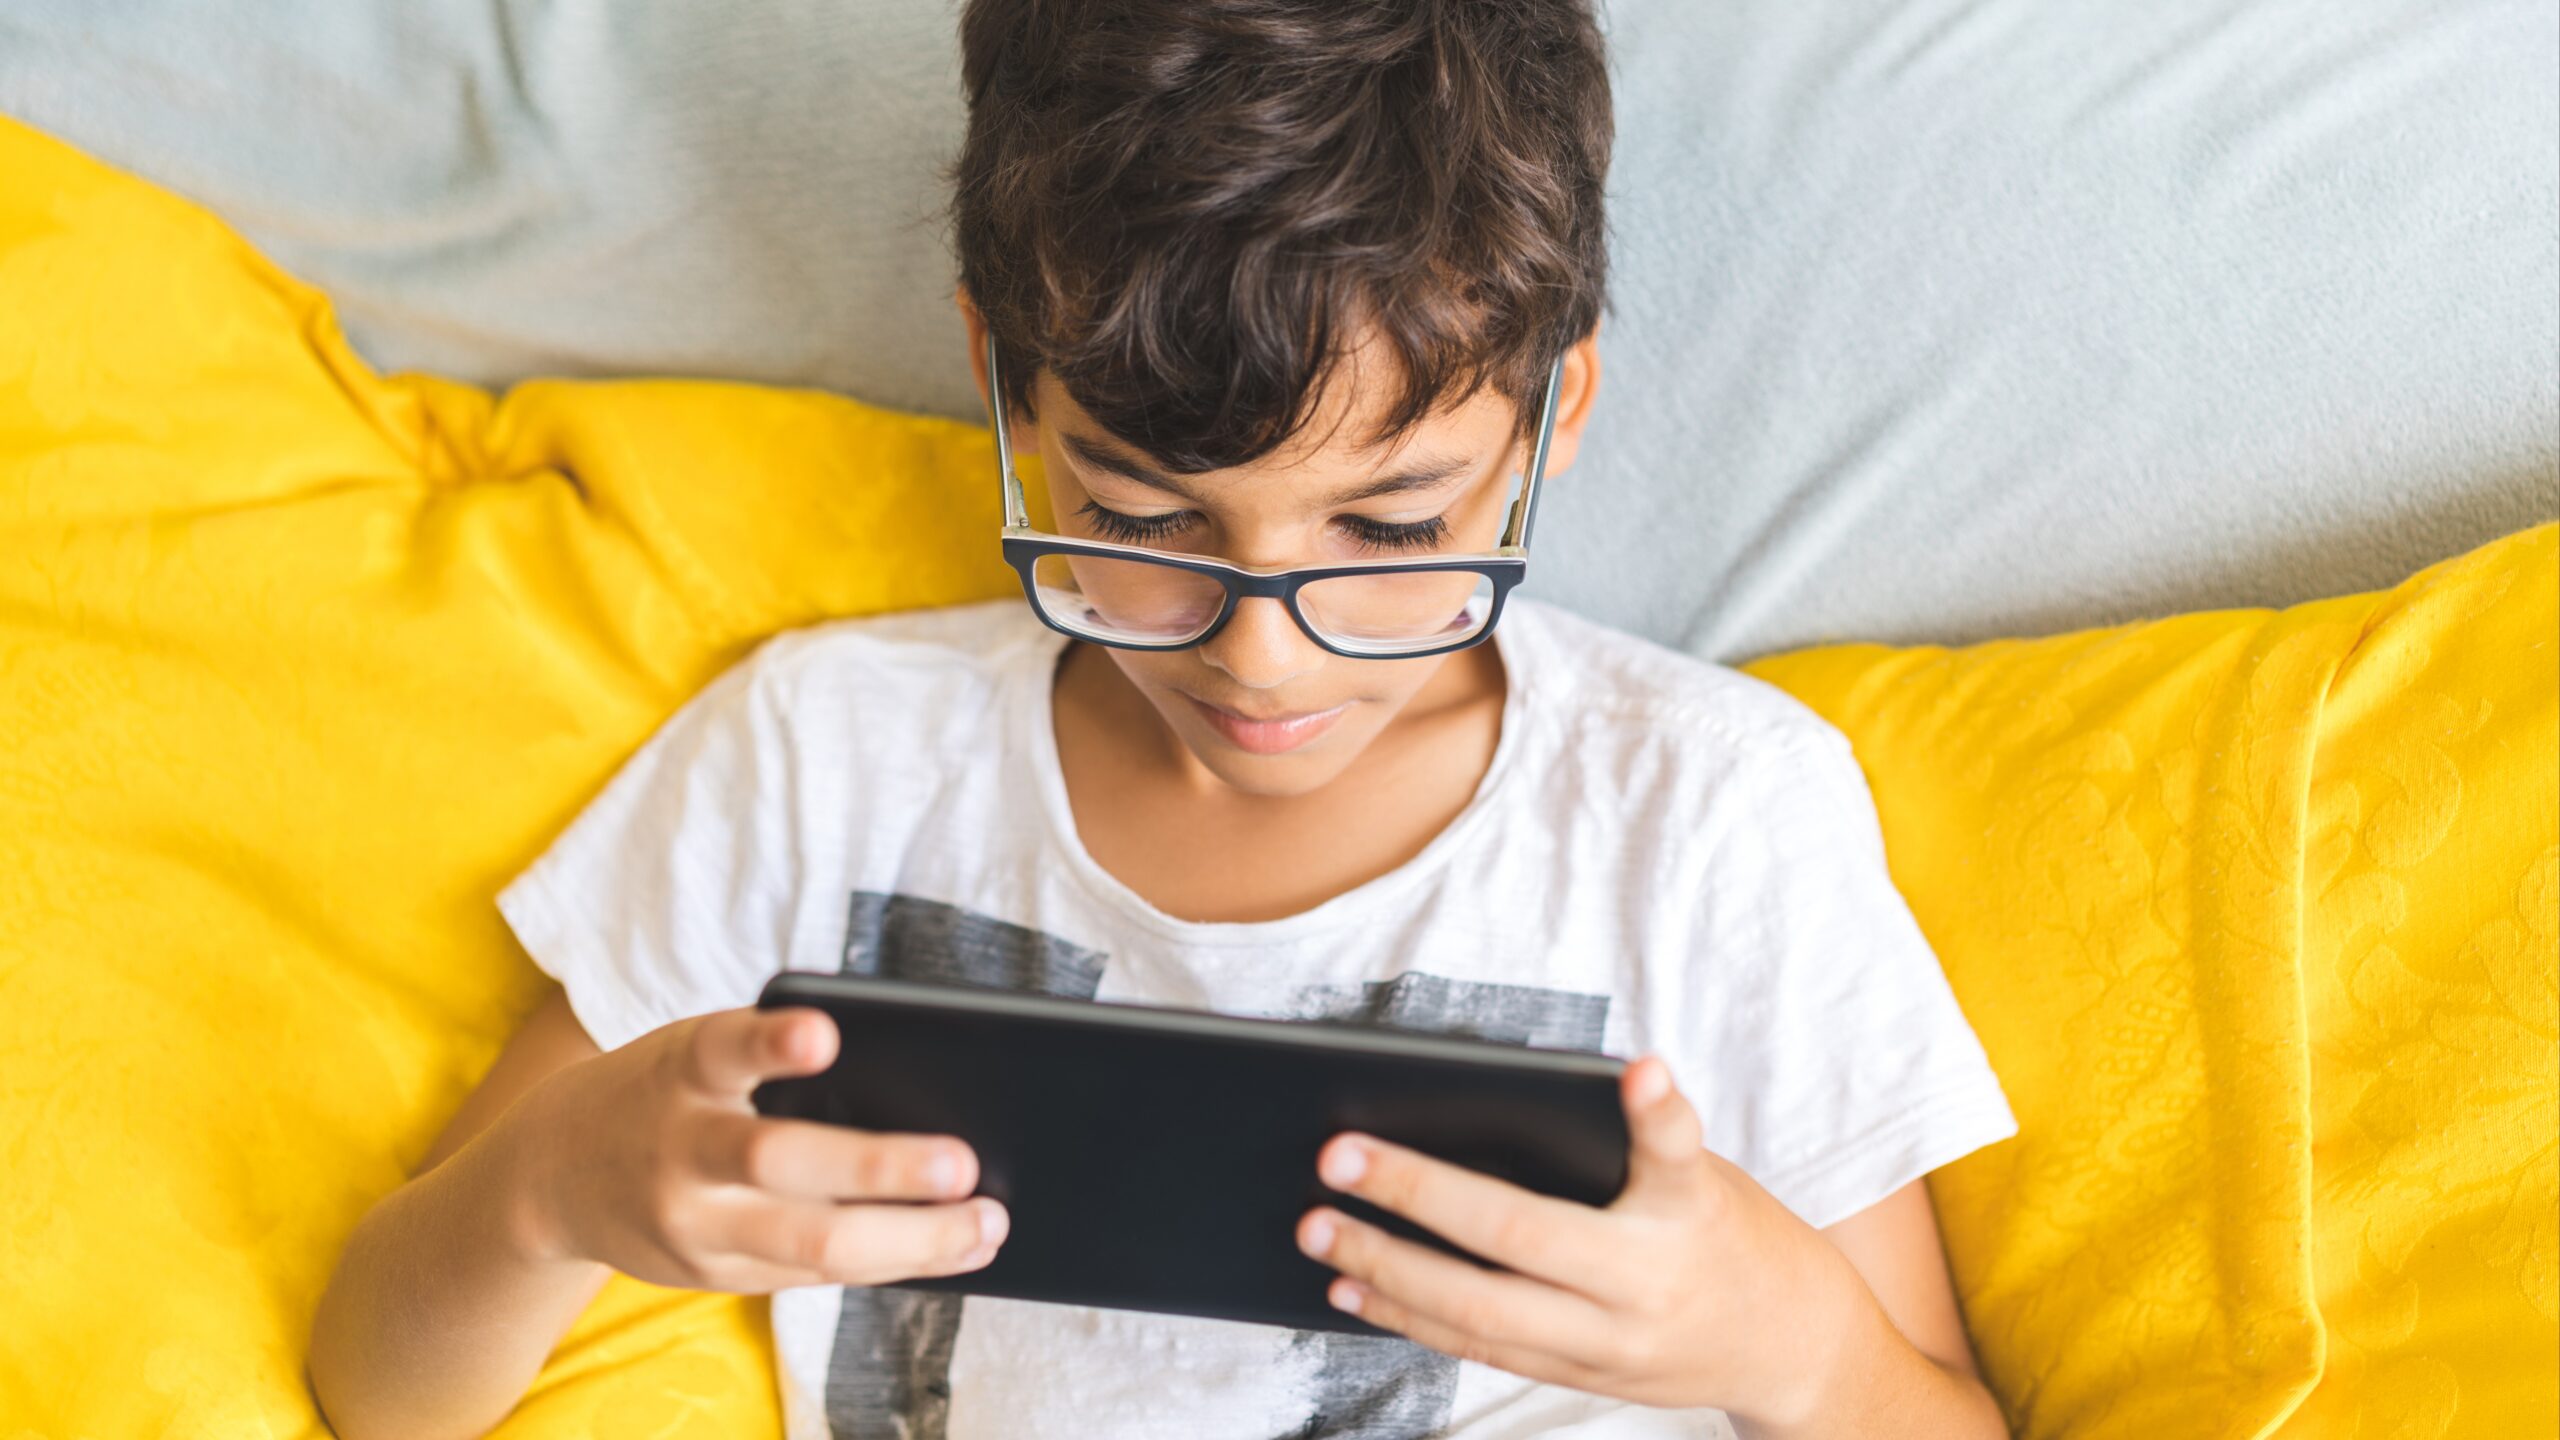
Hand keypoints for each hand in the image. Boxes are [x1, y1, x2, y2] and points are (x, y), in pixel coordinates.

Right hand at [504, 1003, 1007, 1292]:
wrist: (548, 1176)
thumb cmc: (661, 1092)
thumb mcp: (693, 1053)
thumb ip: (765, 1059)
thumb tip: (911, 1085)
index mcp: (681, 1069)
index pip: (723, 1048)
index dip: (771, 1041)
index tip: (823, 1034)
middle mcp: (680, 1149)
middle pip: (776, 1159)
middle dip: (875, 1167)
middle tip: (961, 1163)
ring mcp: (694, 1225)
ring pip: (807, 1244)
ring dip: (909, 1238)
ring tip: (985, 1224)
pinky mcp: (713, 1275)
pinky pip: (813, 1277)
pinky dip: (892, 1262)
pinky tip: (954, 1248)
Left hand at [1295, 1056, 1865, 1422]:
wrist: (1788, 1347)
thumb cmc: (1730, 1234)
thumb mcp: (1703, 1174)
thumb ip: (1638, 1142)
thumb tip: (1567, 1087)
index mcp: (1687, 1217)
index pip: (1667, 1153)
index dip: (1656, 1109)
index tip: (1641, 1071)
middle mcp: (1645, 1289)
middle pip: (1519, 1250)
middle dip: (1417, 1207)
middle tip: (1336, 1159)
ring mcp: (1608, 1348)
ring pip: (1483, 1319)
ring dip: (1390, 1275)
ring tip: (1321, 1232)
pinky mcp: (1581, 1379)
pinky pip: (1484, 1352)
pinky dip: (1414, 1320)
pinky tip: (1359, 1288)